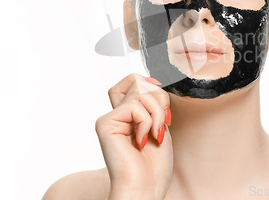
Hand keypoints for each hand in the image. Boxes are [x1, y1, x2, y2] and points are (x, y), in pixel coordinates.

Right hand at [95, 73, 172, 199]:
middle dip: (160, 99)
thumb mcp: (160, 125)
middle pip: (139, 81)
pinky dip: (146, 122)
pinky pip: (134, 106)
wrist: (145, 189)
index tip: (163, 109)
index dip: (152, 86)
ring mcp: (110, 118)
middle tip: (162, 124)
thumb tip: (150, 81)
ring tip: (155, 134)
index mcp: (129, 114)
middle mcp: (116, 113)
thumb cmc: (154, 166)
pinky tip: (141, 140)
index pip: (135, 80)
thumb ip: (152, 102)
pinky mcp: (105, 123)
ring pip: (139, 91)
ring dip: (157, 113)